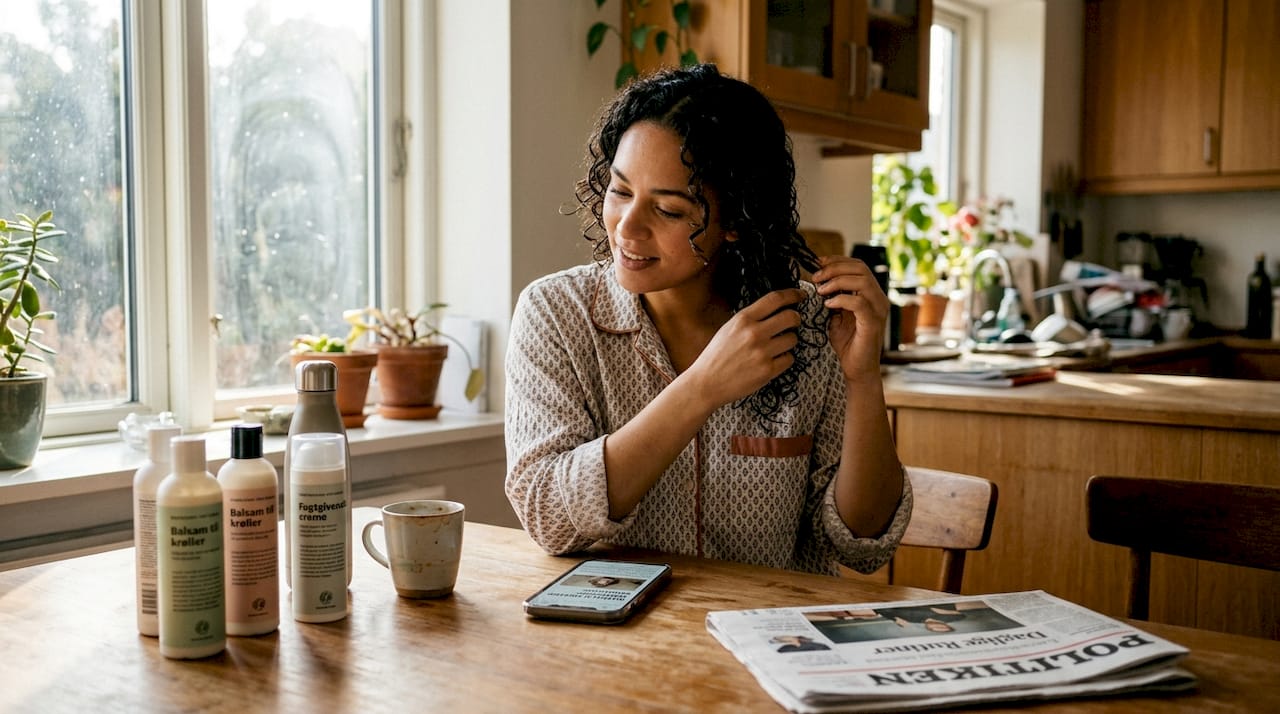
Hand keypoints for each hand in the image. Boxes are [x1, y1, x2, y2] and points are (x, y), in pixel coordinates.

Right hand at [686, 288, 805, 407]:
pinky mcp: (768, 370)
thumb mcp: (729, 328)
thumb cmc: (717, 356)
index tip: (801, 295)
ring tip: (777, 345)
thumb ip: (751, 318)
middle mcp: (754, 333)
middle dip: (796, 319)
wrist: (707, 382)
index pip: (775, 299)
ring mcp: (762, 352)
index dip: (793, 294)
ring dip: (789, 340)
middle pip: (791, 317)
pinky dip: (784, 359)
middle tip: (793, 322)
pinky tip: (773, 360)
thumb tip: (776, 310)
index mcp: (743, 319)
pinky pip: (789, 358)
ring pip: (793, 339)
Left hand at [811, 256, 886, 379]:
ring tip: (820, 290)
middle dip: (835, 268)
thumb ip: (832, 297)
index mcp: (870, 293)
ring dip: (837, 281)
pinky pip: (859, 302)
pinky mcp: (873, 323)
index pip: (857, 265)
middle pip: (860, 268)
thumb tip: (818, 281)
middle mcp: (878, 298)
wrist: (857, 369)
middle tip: (816, 277)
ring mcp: (878, 310)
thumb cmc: (848, 343)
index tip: (817, 263)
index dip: (837, 260)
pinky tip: (828, 304)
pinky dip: (841, 299)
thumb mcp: (836, 315)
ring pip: (862, 281)